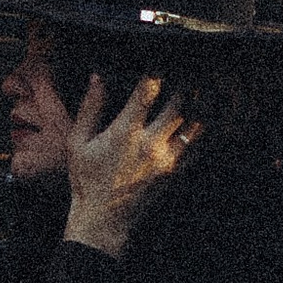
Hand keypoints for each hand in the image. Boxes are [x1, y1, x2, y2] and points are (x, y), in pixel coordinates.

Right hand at [61, 71, 199, 257]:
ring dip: (198, 105)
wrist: (104, 220)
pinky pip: (198, 148)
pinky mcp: (175, 173)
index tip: (159, 62)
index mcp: (125, 132)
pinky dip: (202, 131)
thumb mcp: (78, 143)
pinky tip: (203, 120)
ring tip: (201, 90)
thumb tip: (97, 78)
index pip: (147, 91)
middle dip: (183, 83)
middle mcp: (150, 143)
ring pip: (194, 124)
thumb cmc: (87, 181)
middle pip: (179, 103)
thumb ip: (90, 108)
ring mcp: (167, 159)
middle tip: (187, 70)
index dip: (156, 71)